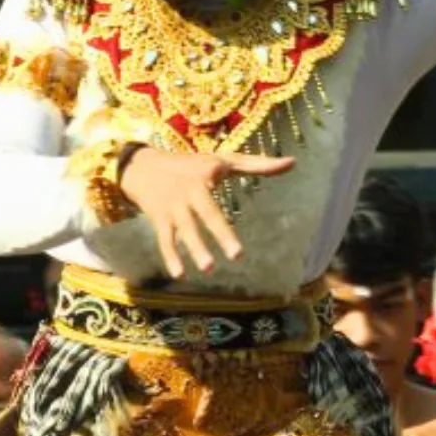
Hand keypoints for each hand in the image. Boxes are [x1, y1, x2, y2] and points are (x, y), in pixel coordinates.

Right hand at [119, 147, 294, 279]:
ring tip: (209, 269)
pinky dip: (170, 257)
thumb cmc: (190, 165)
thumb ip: (257, 164)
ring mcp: (173, 206)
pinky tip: (179, 275)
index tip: (256, 200)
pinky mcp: (158, 219)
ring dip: (195, 249)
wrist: (141, 167)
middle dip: (220, 234)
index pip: (230, 190)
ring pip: (185, 230)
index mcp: (208, 175)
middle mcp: (190, 191)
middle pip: (207, 214)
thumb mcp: (222, 160)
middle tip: (237, 255)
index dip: (245, 189)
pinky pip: (164, 240)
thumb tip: (294, 163)